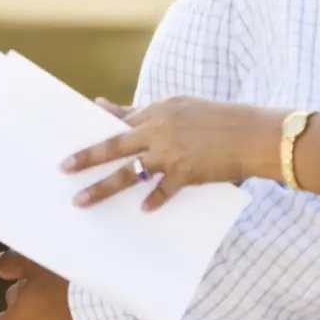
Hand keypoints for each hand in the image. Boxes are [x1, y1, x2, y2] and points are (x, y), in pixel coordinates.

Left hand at [62, 97, 279, 210]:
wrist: (255, 133)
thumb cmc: (222, 119)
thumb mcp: (185, 108)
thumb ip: (154, 114)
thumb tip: (123, 112)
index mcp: (159, 111)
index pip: (120, 120)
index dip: (97, 129)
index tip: (74, 135)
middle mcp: (159, 130)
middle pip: (114, 147)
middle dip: (86, 158)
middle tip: (64, 168)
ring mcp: (171, 154)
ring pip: (128, 174)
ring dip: (102, 188)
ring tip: (82, 200)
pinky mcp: (186, 174)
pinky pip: (162, 192)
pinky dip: (153, 201)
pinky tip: (144, 210)